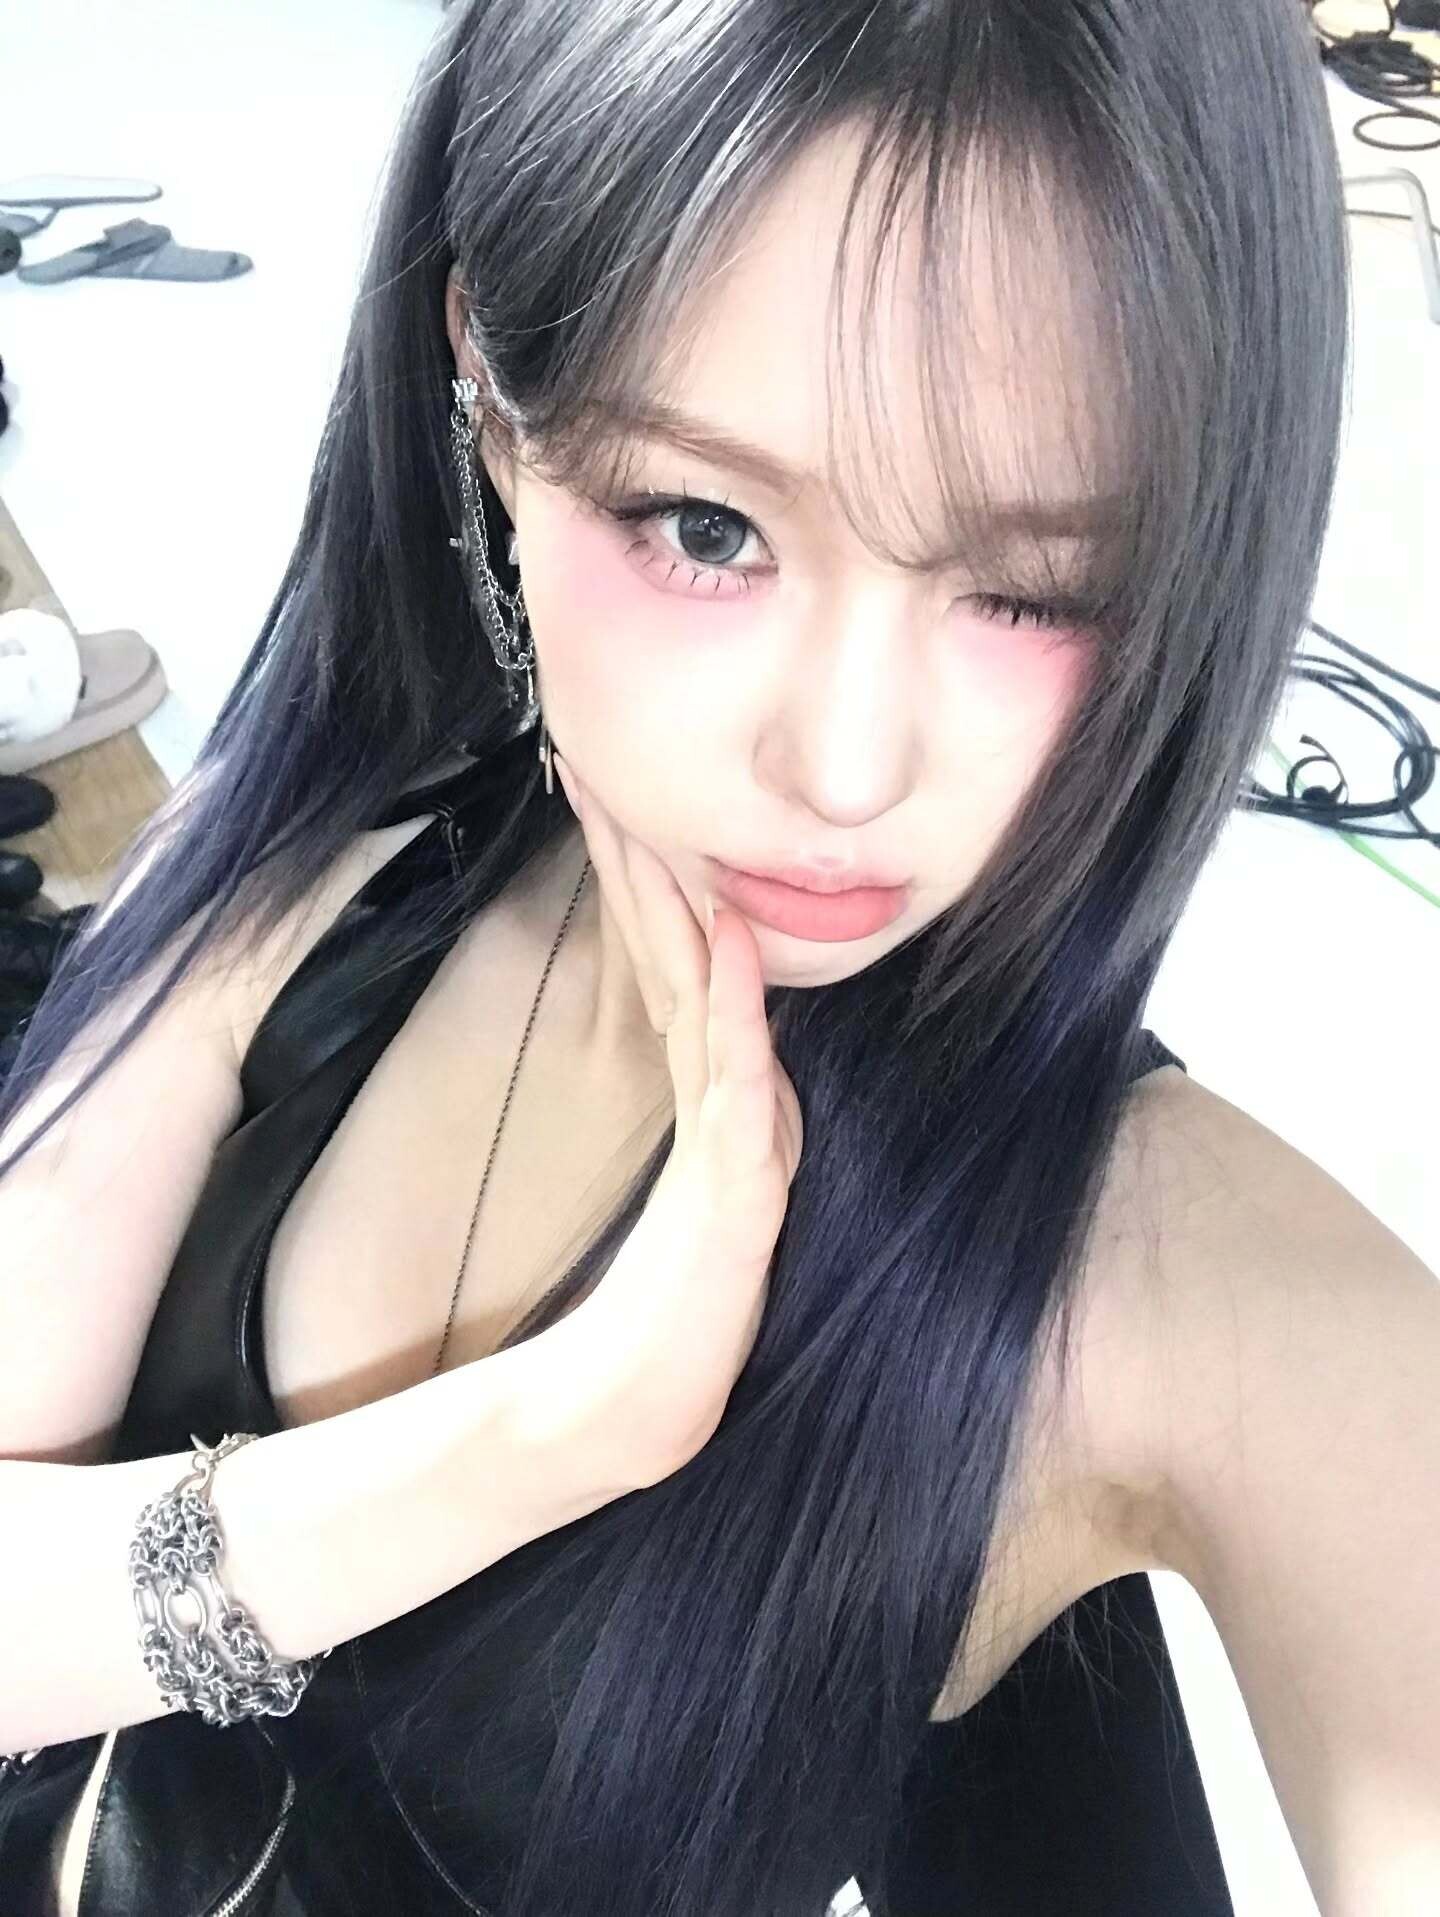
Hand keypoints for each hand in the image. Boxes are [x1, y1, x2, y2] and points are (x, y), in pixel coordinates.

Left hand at [522, 755, 803, 1488]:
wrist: (625, 1424)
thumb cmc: (639, 1322)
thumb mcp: (653, 1197)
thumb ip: (688, 1114)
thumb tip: (694, 1031)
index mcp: (713, 1104)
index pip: (675, 972)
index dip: (645, 884)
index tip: (606, 797)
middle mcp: (737, 1111)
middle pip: (696, 968)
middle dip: (655, 867)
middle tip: (610, 766)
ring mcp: (743, 1150)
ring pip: (719, 1005)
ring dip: (691, 912)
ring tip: (665, 827)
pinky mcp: (741, 1198)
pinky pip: (739, 1083)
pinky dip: (740, 1008)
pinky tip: (732, 942)